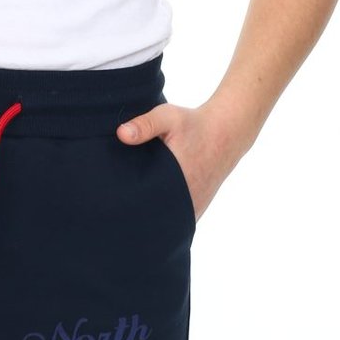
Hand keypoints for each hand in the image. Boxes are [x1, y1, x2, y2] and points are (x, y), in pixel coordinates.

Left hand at [114, 102, 220, 223]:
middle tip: (118, 208)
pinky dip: (165, 217)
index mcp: (177, 181)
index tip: (114, 202)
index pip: (146, 205)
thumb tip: (121, 134)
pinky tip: (152, 207)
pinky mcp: (197, 208)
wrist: (226, 131)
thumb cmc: (194, 124)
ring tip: (133, 210)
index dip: (129, 206)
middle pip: (154, 218)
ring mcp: (193, 207)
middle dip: (137, 215)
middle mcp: (187, 199)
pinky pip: (177, 220)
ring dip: (151, 218)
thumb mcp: (168, 117)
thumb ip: (145, 125)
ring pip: (166, 223)